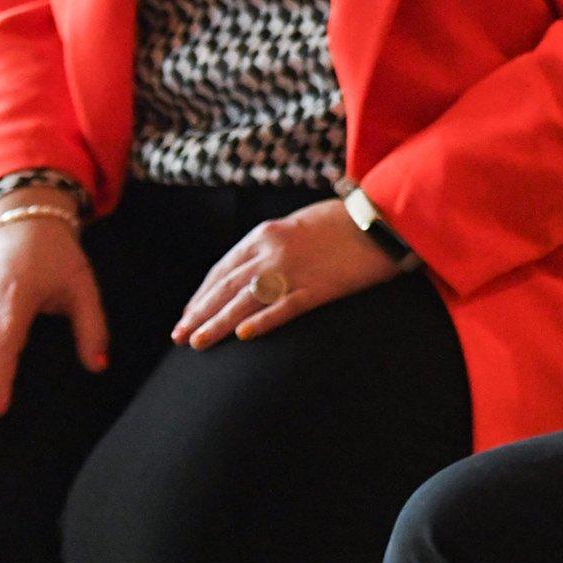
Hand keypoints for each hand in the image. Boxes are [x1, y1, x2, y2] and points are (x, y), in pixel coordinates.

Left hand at [172, 199, 402, 349]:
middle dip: (199, 314)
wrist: (383, 218)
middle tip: (179, 336)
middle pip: (225, 288)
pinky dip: (262, 321)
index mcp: (264, 234)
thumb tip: (255, 263)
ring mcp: (293, 271)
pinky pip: (283, 308)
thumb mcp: (299, 221)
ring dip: (217, 324)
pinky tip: (243, 335)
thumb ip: (274, 241)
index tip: (188, 314)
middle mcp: (271, 252)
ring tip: (197, 343)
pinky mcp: (318, 288)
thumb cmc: (345, 219)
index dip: (201, 294)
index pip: (221, 269)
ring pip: (244, 302)